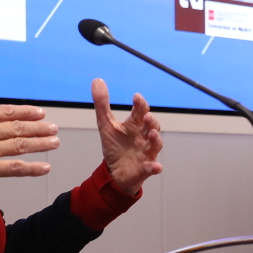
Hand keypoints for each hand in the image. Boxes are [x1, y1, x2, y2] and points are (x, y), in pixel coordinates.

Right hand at [0, 76, 56, 211]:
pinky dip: (31, 169)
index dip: (24, 112)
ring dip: (40, 143)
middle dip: (38, 127)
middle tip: (53, 128)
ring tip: (55, 142)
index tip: (38, 112)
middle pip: (16, 127)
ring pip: (19, 145)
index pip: (3, 112)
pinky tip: (45, 168)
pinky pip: (13, 168)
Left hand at [94, 80, 163, 196]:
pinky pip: (153, 167)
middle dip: (151, 121)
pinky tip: (156, 167)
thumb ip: (102, 104)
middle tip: (146, 115)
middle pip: (152, 126)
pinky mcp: (145, 168)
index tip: (136, 97)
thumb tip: (96, 80)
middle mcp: (144, 137)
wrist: (115, 172)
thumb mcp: (105, 124)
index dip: (140, 104)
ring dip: (156, 139)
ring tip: (153, 133)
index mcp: (135, 125)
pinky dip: (155, 167)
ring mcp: (147, 152)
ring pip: (155, 144)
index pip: (140, 112)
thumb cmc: (115, 147)